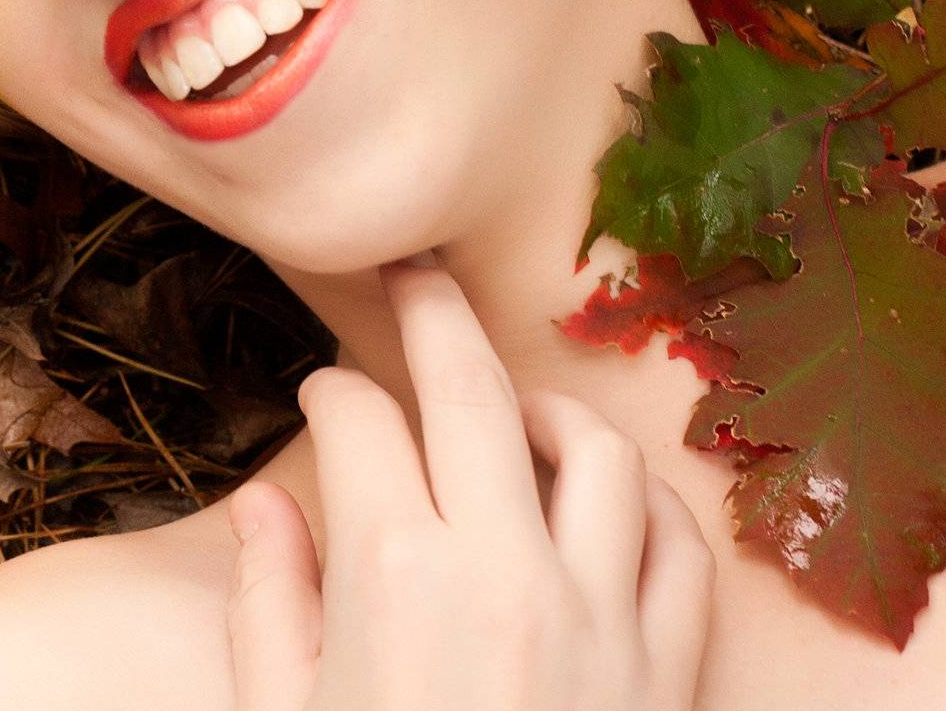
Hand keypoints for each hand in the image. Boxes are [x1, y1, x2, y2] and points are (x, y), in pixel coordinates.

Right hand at [224, 251, 716, 710]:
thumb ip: (268, 604)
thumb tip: (266, 501)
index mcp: (393, 581)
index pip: (360, 423)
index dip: (331, 388)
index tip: (324, 388)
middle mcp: (501, 574)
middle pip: (471, 388)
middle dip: (431, 313)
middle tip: (412, 275)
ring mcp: (598, 620)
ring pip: (594, 453)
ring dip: (550, 408)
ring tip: (516, 405)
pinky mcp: (666, 676)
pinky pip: (680, 551)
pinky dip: (649, 508)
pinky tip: (608, 501)